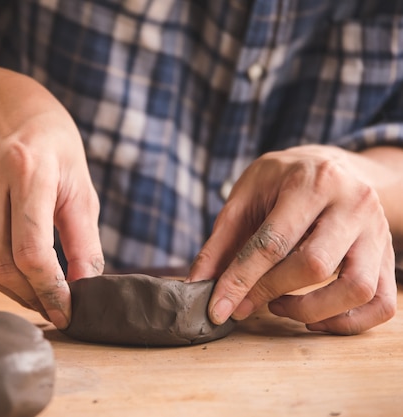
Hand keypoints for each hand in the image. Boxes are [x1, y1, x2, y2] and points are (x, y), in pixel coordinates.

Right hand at [0, 65, 103, 327]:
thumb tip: (86, 287)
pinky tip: (15, 259)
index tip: (67, 312)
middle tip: (55, 308)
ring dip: (15, 289)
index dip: (50, 291)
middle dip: (33, 297)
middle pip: (4, 266)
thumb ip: (83, 236)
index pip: (32, 252)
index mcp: (27, 168)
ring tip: (39, 290)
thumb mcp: (77, 176)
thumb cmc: (44, 136)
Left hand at [187, 145, 396, 334]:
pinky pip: (380, 303)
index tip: (218, 308)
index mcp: (311, 183)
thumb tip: (197, 283)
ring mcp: (376, 231)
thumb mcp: (244, 196)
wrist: (331, 165)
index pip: (273, 241)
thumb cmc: (281, 181)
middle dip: (271, 292)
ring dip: (312, 311)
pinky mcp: (387, 256)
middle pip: (315, 265)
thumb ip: (220, 241)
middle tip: (246, 303)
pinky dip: (347, 323)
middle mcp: (352, 204)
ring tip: (280, 305)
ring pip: (356, 289)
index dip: (241, 280)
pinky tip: (315, 318)